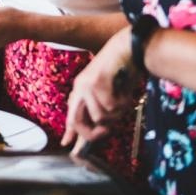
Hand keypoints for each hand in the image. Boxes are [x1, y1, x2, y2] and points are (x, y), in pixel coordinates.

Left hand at [62, 26, 134, 147]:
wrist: (128, 48)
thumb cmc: (122, 71)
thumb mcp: (110, 94)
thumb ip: (102, 111)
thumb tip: (99, 130)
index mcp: (81, 91)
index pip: (72, 116)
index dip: (71, 133)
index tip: (67, 146)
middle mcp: (80, 88)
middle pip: (77, 122)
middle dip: (93, 134)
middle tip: (107, 132)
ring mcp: (86, 84)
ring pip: (100, 117)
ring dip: (116, 114)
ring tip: (122, 100)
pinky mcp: (97, 81)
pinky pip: (110, 106)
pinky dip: (122, 104)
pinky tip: (125, 92)